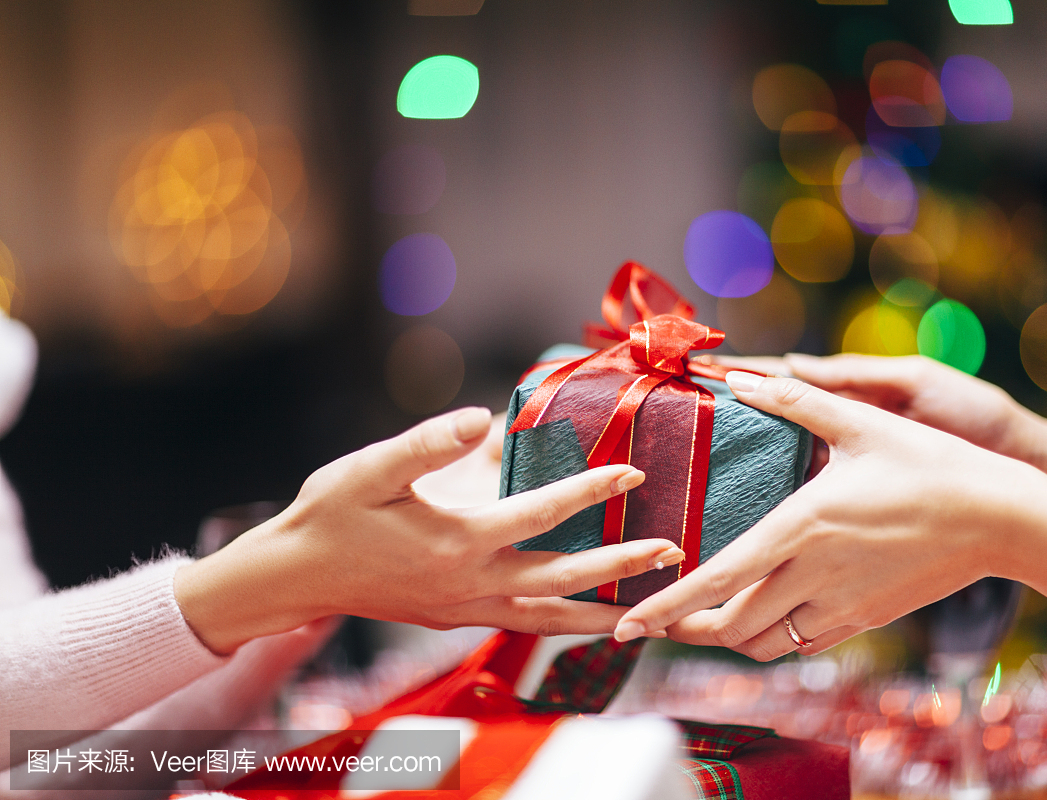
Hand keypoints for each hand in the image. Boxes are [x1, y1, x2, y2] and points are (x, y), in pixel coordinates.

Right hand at [176, 407, 683, 653]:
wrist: (296, 578)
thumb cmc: (331, 515)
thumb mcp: (369, 469)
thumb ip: (427, 443)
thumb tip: (484, 416)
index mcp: (457, 541)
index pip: (541, 513)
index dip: (591, 490)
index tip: (634, 471)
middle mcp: (471, 584)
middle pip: (564, 579)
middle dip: (622, 566)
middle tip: (672, 553)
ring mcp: (466, 609)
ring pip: (550, 618)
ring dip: (602, 611)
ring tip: (650, 609)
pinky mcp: (457, 619)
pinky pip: (524, 626)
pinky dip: (563, 623)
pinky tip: (587, 616)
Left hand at [613, 372, 1044, 660]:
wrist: (1002, 519)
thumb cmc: (932, 465)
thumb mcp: (861, 423)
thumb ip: (796, 400)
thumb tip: (743, 377)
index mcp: (802, 526)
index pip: (718, 580)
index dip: (667, 607)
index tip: (630, 623)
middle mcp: (814, 574)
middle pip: (731, 626)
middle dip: (684, 629)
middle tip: (654, 619)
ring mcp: (842, 605)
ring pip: (764, 644)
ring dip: (726, 637)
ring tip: (701, 618)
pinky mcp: (865, 618)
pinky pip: (802, 645)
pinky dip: (770, 639)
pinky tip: (761, 615)